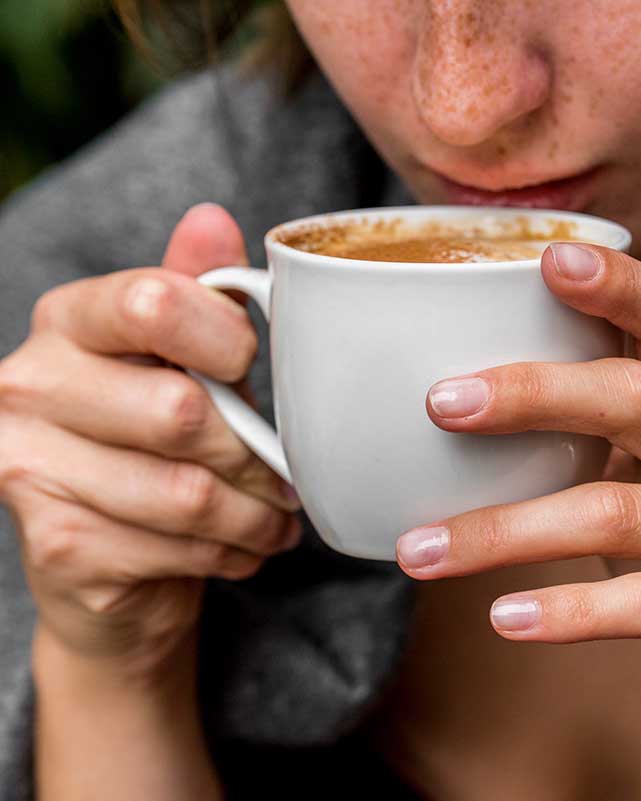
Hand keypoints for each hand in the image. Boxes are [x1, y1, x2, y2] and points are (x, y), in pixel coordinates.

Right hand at [0, 203, 300, 676]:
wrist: (106, 561)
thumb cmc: (156, 441)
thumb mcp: (184, 359)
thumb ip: (198, 294)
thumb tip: (211, 218)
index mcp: (67, 321)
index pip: (152, 302)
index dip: (226, 339)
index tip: (249, 366)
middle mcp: (29, 386)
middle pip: (181, 411)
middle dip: (256, 454)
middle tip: (287, 474)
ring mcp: (29, 468)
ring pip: (189, 492)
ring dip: (257, 515)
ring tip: (275, 516)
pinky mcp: (57, 545)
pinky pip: (180, 549)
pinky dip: (233, 553)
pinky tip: (241, 547)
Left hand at [397, 243, 640, 799]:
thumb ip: (582, 439)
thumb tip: (445, 397)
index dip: (623, 284)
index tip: (546, 257)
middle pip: (639, 397)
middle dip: (535, 392)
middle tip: (439, 402)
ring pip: (620, 512)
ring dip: (508, 531)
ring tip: (420, 552)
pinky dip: (572, 611)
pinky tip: (505, 618)